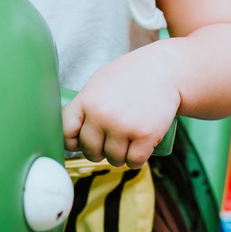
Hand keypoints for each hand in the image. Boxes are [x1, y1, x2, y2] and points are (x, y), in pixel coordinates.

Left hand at [62, 48, 180, 169]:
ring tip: (127, 143)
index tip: (82, 142)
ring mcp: (123, 126)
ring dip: (120, 157)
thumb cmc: (130, 76)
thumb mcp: (99, 84)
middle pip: (91, 151)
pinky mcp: (145, 135)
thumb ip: (84, 107)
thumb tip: (70, 138)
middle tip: (110, 143)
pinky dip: (136, 160)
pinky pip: (134, 161)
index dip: (73, 142)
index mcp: (86, 100)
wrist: (164, 70)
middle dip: (99, 152)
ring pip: (114, 159)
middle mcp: (102, 114)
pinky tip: (139, 150)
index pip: (66, 133)